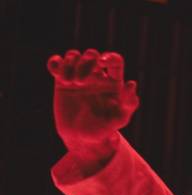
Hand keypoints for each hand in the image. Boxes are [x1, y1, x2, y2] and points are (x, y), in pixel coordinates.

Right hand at [47, 49, 138, 166]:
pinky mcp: (62, 81)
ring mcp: (78, 77)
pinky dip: (55, 63)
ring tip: (69, 82)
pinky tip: (56, 74)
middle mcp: (96, 76)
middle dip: (85, 63)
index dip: (109, 57)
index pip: (115, 60)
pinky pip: (57, 63)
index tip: (101, 63)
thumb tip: (131, 83)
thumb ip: (128, 103)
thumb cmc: (104, 129)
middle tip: (81, 83)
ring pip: (74, 55)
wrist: (81, 138)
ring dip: (70, 63)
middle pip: (92, 55)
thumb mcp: (119, 119)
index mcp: (113, 83)